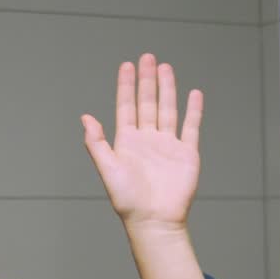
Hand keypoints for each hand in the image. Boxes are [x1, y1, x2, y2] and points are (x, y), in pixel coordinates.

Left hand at [81, 53, 203, 230]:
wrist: (154, 220)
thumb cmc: (127, 200)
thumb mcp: (108, 169)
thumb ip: (97, 143)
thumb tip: (85, 117)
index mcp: (127, 142)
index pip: (126, 107)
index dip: (126, 86)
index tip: (126, 65)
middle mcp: (147, 139)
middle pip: (147, 103)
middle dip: (147, 80)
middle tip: (148, 57)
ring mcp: (168, 145)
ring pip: (168, 110)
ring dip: (167, 89)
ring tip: (166, 68)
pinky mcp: (186, 153)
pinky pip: (191, 127)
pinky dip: (193, 110)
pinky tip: (193, 94)